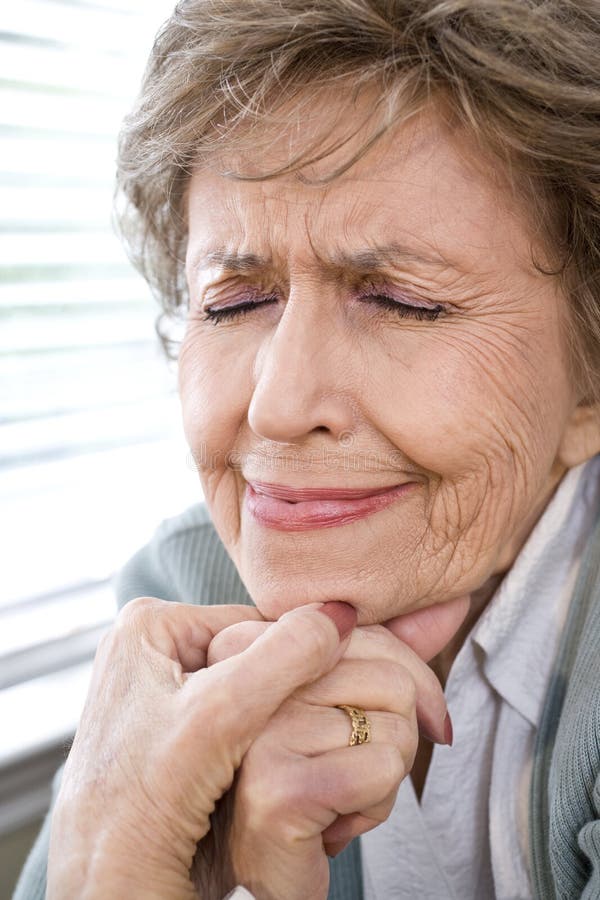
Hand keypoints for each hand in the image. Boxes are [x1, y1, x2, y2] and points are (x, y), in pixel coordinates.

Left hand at [46, 597, 356, 899]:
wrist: (110, 891)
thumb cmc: (135, 805)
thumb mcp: (216, 716)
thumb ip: (282, 658)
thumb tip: (340, 615)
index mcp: (150, 625)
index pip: (256, 624)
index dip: (301, 656)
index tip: (336, 689)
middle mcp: (155, 654)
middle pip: (258, 660)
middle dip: (291, 698)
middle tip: (312, 732)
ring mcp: (167, 698)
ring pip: (258, 697)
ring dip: (285, 727)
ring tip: (293, 758)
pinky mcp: (181, 741)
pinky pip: (248, 729)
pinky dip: (271, 751)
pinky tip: (275, 774)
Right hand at [204, 595, 468, 899]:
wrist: (265, 867)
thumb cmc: (304, 776)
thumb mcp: (340, 701)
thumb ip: (385, 651)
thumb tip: (451, 603)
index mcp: (251, 642)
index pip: (364, 629)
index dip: (408, 678)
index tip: (414, 715)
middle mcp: (246, 678)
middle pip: (392, 680)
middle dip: (397, 735)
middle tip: (354, 765)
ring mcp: (259, 732)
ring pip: (395, 729)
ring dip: (385, 776)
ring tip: (338, 791)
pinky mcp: (279, 788)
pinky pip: (383, 772)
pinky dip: (377, 806)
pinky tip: (335, 820)